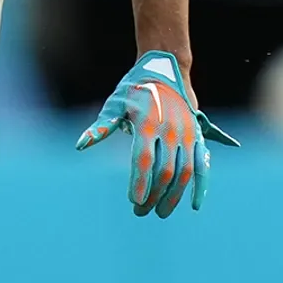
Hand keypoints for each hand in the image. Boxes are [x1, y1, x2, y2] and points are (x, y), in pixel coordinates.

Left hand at [76, 51, 238, 217]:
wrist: (166, 71)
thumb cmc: (134, 90)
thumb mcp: (115, 105)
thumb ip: (101, 127)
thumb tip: (81, 146)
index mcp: (147, 123)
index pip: (144, 159)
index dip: (140, 182)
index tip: (134, 201)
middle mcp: (170, 130)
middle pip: (163, 170)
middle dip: (152, 194)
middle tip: (140, 211)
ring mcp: (186, 134)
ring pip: (183, 172)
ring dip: (173, 195)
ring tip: (160, 212)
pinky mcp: (197, 137)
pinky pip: (201, 165)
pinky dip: (200, 186)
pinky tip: (193, 205)